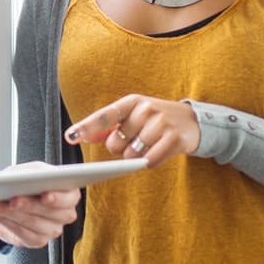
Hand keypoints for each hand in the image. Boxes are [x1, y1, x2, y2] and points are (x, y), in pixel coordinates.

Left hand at [0, 162, 79, 248]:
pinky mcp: (38, 240)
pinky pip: (24, 235)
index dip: (58, 198)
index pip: (70, 197)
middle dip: (29, 205)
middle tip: (12, 200)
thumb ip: (30, 173)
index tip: (45, 195)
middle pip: (51, 213)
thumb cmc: (26, 180)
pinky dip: (8, 223)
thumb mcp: (28, 170)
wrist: (11, 196)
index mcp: (69, 193)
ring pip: (35, 224)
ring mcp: (53, 229)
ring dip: (12, 214)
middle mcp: (65, 213)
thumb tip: (20, 180)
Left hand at [64, 94, 199, 167]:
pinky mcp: (174, 139)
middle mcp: (145, 109)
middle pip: (115, 143)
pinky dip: (151, 161)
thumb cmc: (155, 120)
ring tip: (150, 144)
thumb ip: (108, 126)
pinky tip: (159, 151)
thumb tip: (82, 136)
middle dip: (122, 148)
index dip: (86, 127)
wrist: (192, 122)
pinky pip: (149, 161)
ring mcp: (161, 123)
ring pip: (131, 155)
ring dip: (136, 156)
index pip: (104, 116)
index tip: (70, 136)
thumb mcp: (133, 116)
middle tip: (138, 139)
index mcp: (132, 102)